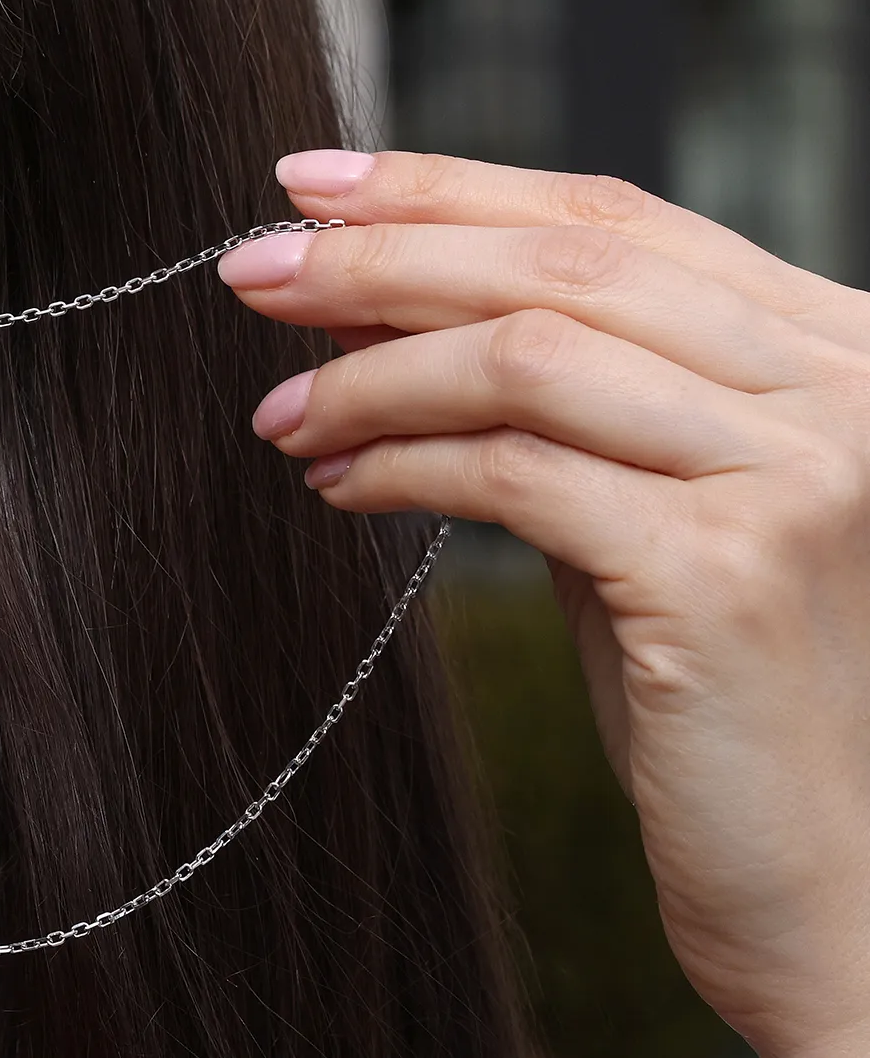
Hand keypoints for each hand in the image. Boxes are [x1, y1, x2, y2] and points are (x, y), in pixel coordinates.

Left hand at [221, 151, 869, 1056]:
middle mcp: (847, 388)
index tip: (308, 185)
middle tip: (250, 270)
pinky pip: (516, 474)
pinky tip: (334, 484)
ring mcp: (801, 477)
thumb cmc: (712, 683)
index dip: (449, 185)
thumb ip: (532, 388)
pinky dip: (400, 465)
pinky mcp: (729, 573)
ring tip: (278, 411)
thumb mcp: (625, 493)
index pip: (614, 217)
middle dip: (383, 256)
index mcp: (834, 344)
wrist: (825, 876)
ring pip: (528, 356)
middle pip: (564, 265)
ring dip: (371, 373)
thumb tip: (354, 286)